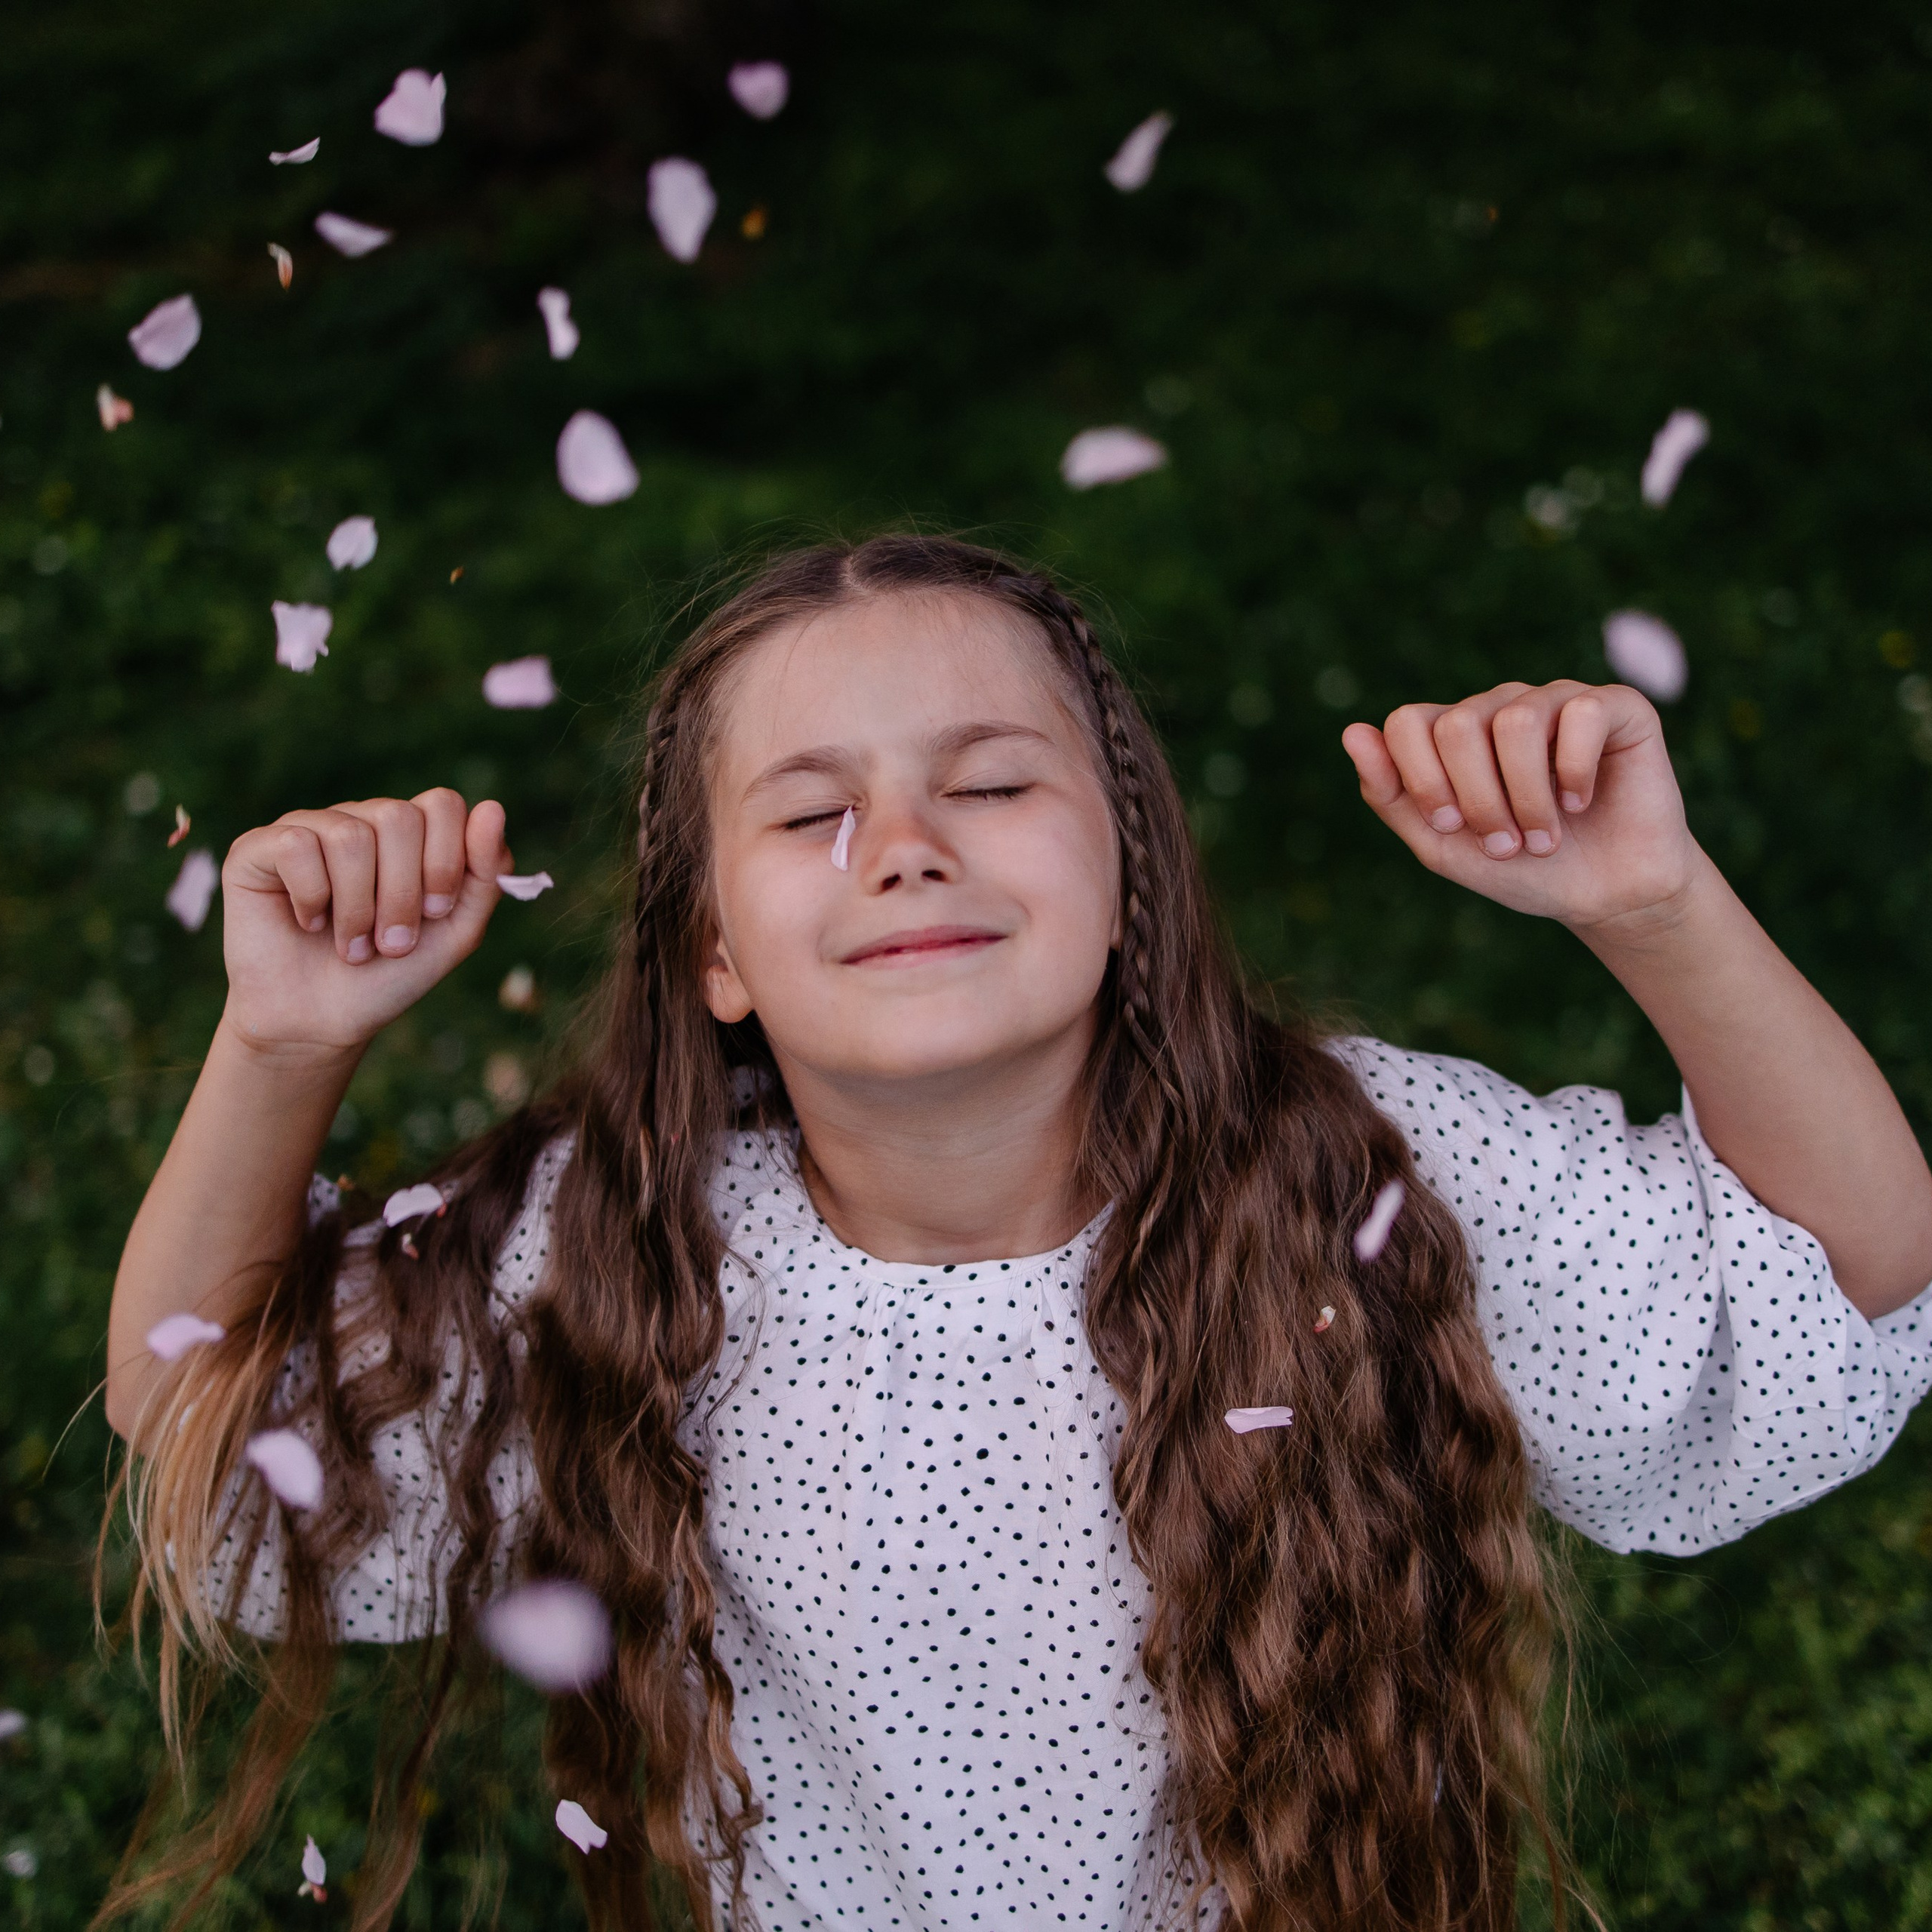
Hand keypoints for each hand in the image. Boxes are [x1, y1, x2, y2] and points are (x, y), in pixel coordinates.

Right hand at [219, 791, 512, 1054]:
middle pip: (399, 816)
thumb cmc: (389, 976)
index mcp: (410, 833)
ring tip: (353, 945)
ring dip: (358, 908)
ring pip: (350, 836)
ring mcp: (309, 828)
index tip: (437, 912)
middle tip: (391, 941)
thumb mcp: (456, 932)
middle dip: (403, 893)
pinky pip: (297, 846)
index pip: (442, 804)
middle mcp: (360, 820)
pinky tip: (309, 923)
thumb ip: (485, 874)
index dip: (445, 861)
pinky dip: (313, 899)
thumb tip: (492, 808)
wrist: (322, 1023)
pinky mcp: (259, 847)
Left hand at [1340, 681, 1699, 931]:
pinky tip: (1581, 802)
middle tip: (1505, 843)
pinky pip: (1580, 715)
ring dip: (1527, 798)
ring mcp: (1556, 700)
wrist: (1604, 896)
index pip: (1407, 723)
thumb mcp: (1441, 844)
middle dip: (1477, 800)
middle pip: (1457, 725)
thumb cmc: (1521, 869)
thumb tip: (1352, 731)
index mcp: (1453, 733)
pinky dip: (1576, 773)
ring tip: (1543, 837)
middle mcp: (1500, 707)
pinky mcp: (1615, 707)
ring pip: (1515, 722)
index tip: (1452, 827)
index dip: (1424, 781)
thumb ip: (1391, 793)